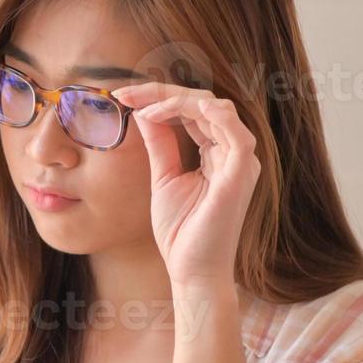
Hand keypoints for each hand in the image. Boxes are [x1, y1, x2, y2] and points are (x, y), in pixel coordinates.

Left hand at [110, 82, 260, 288]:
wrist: (191, 269)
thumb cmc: (181, 230)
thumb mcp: (164, 177)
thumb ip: (160, 144)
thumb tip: (144, 112)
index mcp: (218, 152)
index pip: (192, 110)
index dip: (159, 97)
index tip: (122, 95)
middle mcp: (233, 152)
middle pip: (202, 102)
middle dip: (162, 92)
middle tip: (124, 93)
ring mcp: (240, 161)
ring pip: (216, 109)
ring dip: (177, 100)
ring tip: (143, 105)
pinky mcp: (240, 174)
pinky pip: (234, 132)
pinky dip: (210, 114)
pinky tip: (179, 108)